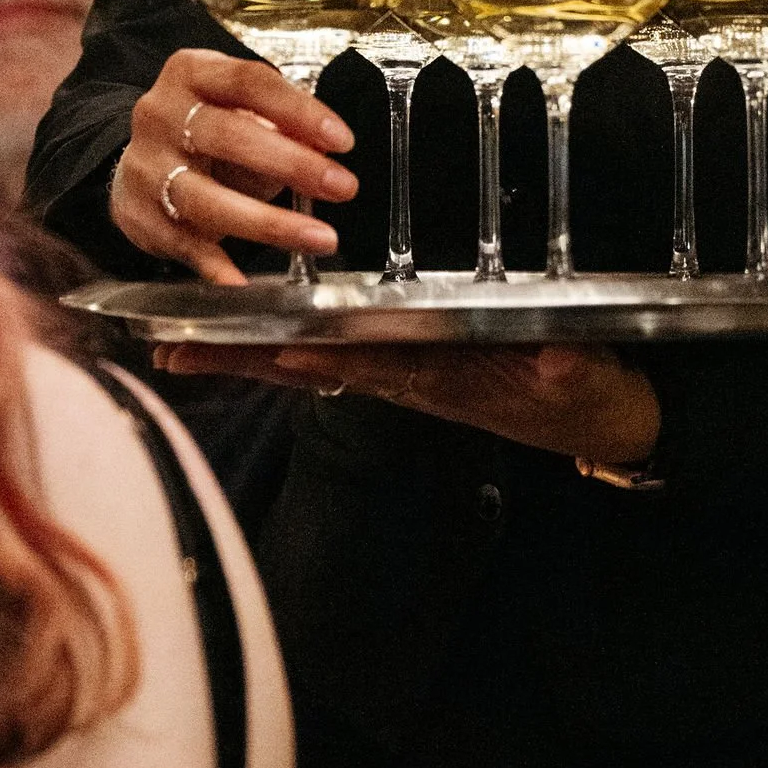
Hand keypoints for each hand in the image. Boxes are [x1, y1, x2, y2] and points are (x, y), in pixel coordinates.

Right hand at [112, 48, 356, 285]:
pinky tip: (242, 281)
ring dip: (267, 222)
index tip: (342, 140)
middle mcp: (160, 114)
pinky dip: (213, 264)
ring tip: (320, 238)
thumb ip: (283, 126)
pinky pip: (182, 243)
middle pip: (227, 136)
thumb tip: (327, 152)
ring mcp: (145, 166)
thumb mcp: (243, 112)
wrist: (141, 162)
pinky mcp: (138, 213)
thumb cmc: (209, 133)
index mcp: (191, 74)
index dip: (299, 111)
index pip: (249, 82)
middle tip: (342, 187)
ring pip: (205, 198)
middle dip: (292, 164)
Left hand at [151, 339, 662, 471]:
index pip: (367, 361)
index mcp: (442, 377)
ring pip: (308, 362)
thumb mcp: (585, 382)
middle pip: (312, 364)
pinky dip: (282, 350)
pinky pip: (332, 359)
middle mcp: (405, 379)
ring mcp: (399, 377)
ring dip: (244, 355)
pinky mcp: (404, 370)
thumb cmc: (584, 398)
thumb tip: (561, 361)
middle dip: (242, 358)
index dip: (317, 353)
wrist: (597, 424)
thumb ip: (571, 369)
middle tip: (170, 350)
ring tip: (177, 347)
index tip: (265, 345)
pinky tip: (242, 344)